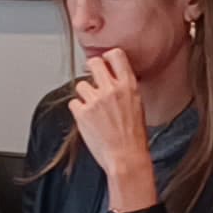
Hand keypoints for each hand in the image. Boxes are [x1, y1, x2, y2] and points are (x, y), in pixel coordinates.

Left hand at [72, 50, 159, 212]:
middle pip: (93, 62)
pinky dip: (78, 110)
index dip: (107, 57)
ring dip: (85, 95)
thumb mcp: (138, 105)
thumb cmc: (134, 137)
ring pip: (81, 85)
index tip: (105, 62)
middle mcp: (111, 89)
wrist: (126, 158)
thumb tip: (113, 80)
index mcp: (128, 86)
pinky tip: (88, 119)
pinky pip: (73, 103)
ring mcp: (95, 100)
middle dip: (91, 69)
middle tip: (93, 80)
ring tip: (93, 109)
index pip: (115, 55)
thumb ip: (125, 89)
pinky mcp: (82, 113)